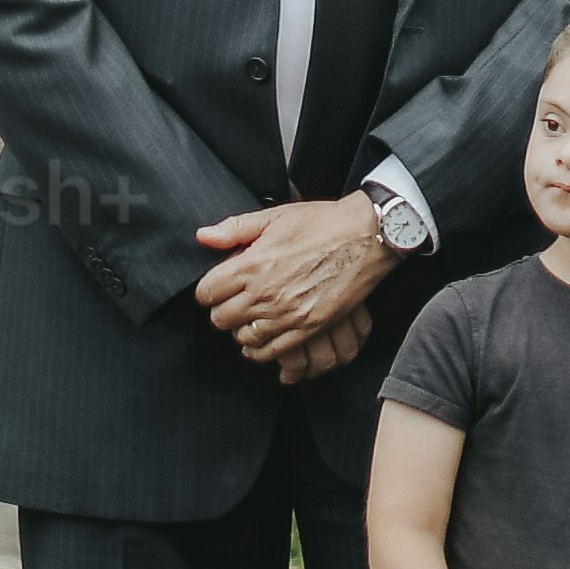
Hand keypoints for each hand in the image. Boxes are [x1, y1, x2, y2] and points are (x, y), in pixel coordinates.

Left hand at [195, 195, 392, 373]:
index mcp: (252, 264)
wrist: (366, 236)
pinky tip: (265, 336)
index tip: (219, 286)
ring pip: (243, 338)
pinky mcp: (308, 328)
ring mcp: (287, 315)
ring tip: (252, 316)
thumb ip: (234, 229)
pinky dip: (263, 349)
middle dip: (224, 309)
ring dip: (243, 328)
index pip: (206, 293)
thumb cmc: (322, 223)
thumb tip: (203, 237)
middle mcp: (265, 294)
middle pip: (221, 319)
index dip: (210, 289)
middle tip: (235, 299)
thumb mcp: (274, 216)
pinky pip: (271, 352)